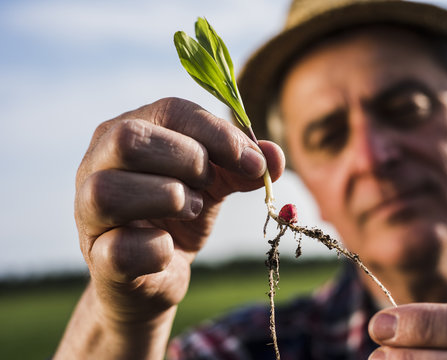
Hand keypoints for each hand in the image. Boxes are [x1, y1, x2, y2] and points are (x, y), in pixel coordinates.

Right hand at [75, 97, 283, 322]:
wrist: (156, 272)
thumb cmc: (180, 215)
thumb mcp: (213, 182)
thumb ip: (241, 166)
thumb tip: (275, 158)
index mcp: (125, 131)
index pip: (169, 111)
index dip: (218, 134)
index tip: (254, 163)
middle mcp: (95, 165)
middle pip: (129, 139)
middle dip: (187, 160)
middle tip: (207, 185)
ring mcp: (88, 213)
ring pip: (109, 191)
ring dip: (169, 198)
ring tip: (190, 208)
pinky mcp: (98, 259)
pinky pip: (120, 250)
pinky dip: (157, 249)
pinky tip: (168, 247)